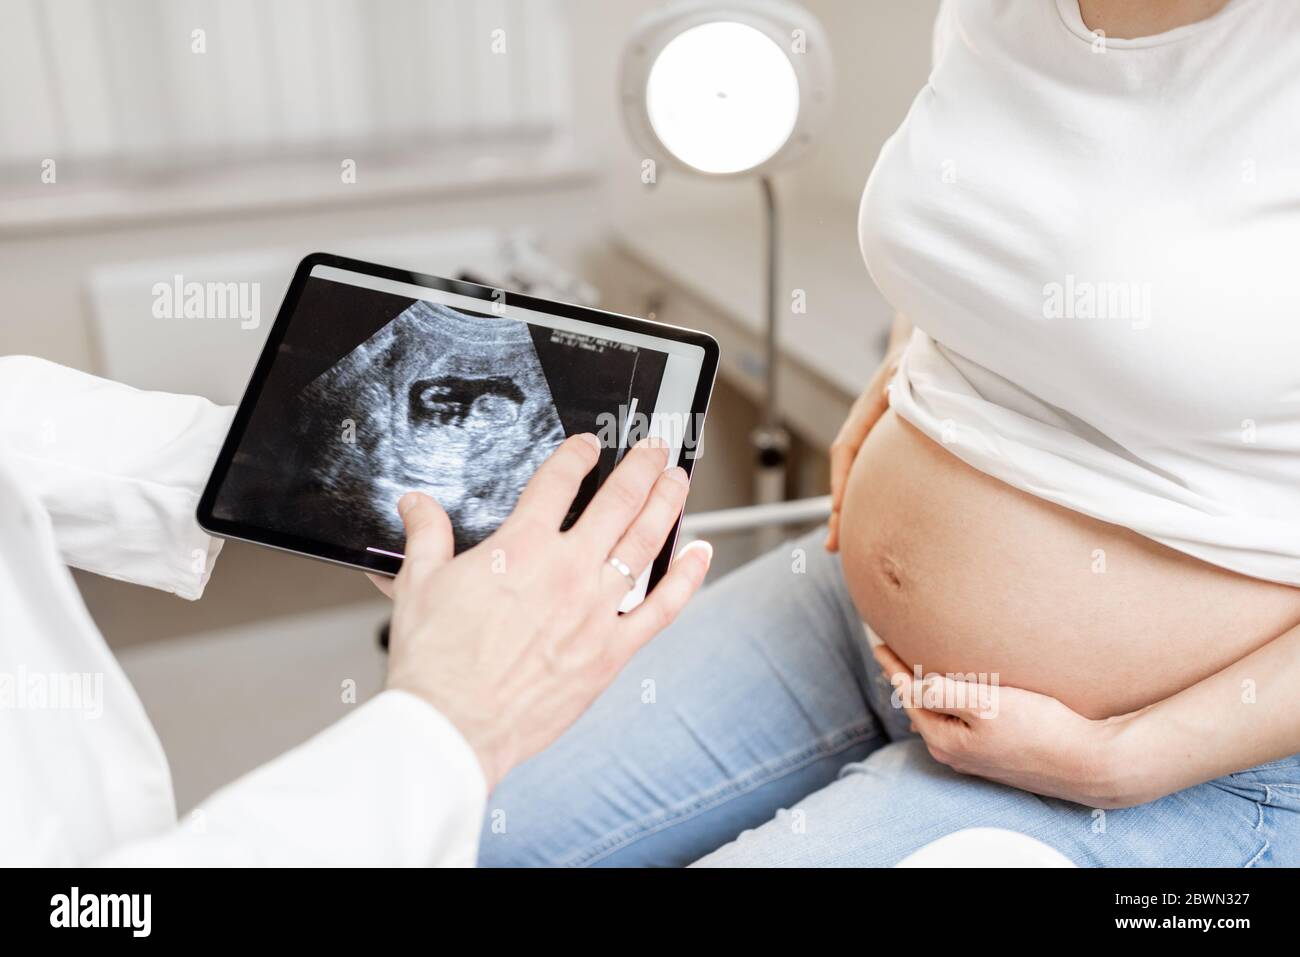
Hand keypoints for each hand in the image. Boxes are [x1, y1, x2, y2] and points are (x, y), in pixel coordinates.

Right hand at [382, 434, 711, 788]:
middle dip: (641, 467)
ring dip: (667, 504)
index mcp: (521, 548)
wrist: (453, 725)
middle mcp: (567, 570)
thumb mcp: (419, 585)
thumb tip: (417, 504)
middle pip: (618, 501)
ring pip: (646, 542)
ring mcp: (595, 609)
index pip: (558, 482)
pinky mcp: (612, 651)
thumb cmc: (435, 663)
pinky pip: (662, 607)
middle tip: (655, 449)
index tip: (587, 446)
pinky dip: (687, 578)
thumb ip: (426, 536)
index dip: (576, 456)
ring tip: (678, 480)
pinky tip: (699, 554)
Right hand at [825, 345, 904, 551]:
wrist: (918, 350)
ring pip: (853, 479)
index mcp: (863, 412)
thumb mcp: (909, 368)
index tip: (838, 510)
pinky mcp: (880, 447)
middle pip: (844, 474)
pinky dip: (863, 499)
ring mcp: (868, 439)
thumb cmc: (915, 361)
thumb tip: (891, 388)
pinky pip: (867, 477)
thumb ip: (900, 381)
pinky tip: (865, 521)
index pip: (846, 449)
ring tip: (838, 546)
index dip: (841, 480)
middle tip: (833, 547)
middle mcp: (860, 429)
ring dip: (846, 511)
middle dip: (838, 511)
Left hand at [871, 643, 1147, 807]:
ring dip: (928, 693)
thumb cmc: (1040, 729)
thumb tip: (910, 684)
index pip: (908, 695)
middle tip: (893, 652)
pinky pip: (959, 725)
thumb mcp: (987, 705)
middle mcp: (954, 753)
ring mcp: (974, 758)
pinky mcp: (995, 756)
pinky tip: (955, 697)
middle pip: (920, 708)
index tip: (878, 642)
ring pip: (939, 718)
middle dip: (906, 680)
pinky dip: (949, 705)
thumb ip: (943, 693)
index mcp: (944, 739)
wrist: (1089, 763)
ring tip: (917, 671)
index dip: (893, 666)